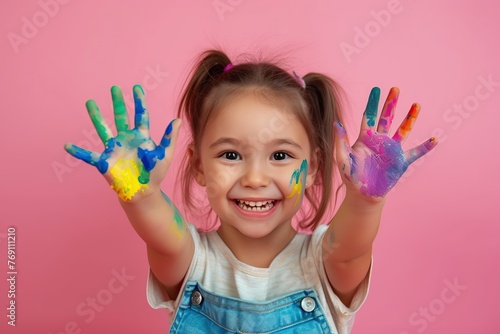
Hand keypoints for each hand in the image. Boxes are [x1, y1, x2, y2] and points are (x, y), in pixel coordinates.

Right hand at [64, 85, 180, 201]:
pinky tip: (67, 146)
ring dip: (96, 116)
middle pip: (121, 117)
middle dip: (118, 102)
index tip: (137, 88)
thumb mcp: (165, 155)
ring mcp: (114, 149)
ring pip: (103, 129)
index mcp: (141, 137)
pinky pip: (89, 156)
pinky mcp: (105, 162)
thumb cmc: (155, 174)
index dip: (139, 102)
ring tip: (90, 102)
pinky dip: (78, 152)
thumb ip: (170, 137)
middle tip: (114, 88)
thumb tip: (177, 119)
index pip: (141, 115)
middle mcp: (126, 139)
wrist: (144, 192)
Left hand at [334, 87, 436, 199]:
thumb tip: (336, 123)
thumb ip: (340, 141)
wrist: (363, 193)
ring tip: (417, 105)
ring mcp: (392, 150)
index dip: (372, 103)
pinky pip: (416, 153)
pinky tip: (434, 139)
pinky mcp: (401, 162)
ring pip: (403, 130)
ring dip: (410, 118)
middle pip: (387, 118)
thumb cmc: (351, 176)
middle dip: (391, 104)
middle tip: (395, 89)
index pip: (368, 116)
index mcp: (365, 138)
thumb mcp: (342, 158)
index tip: (376, 89)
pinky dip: (425, 147)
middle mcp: (380, 141)